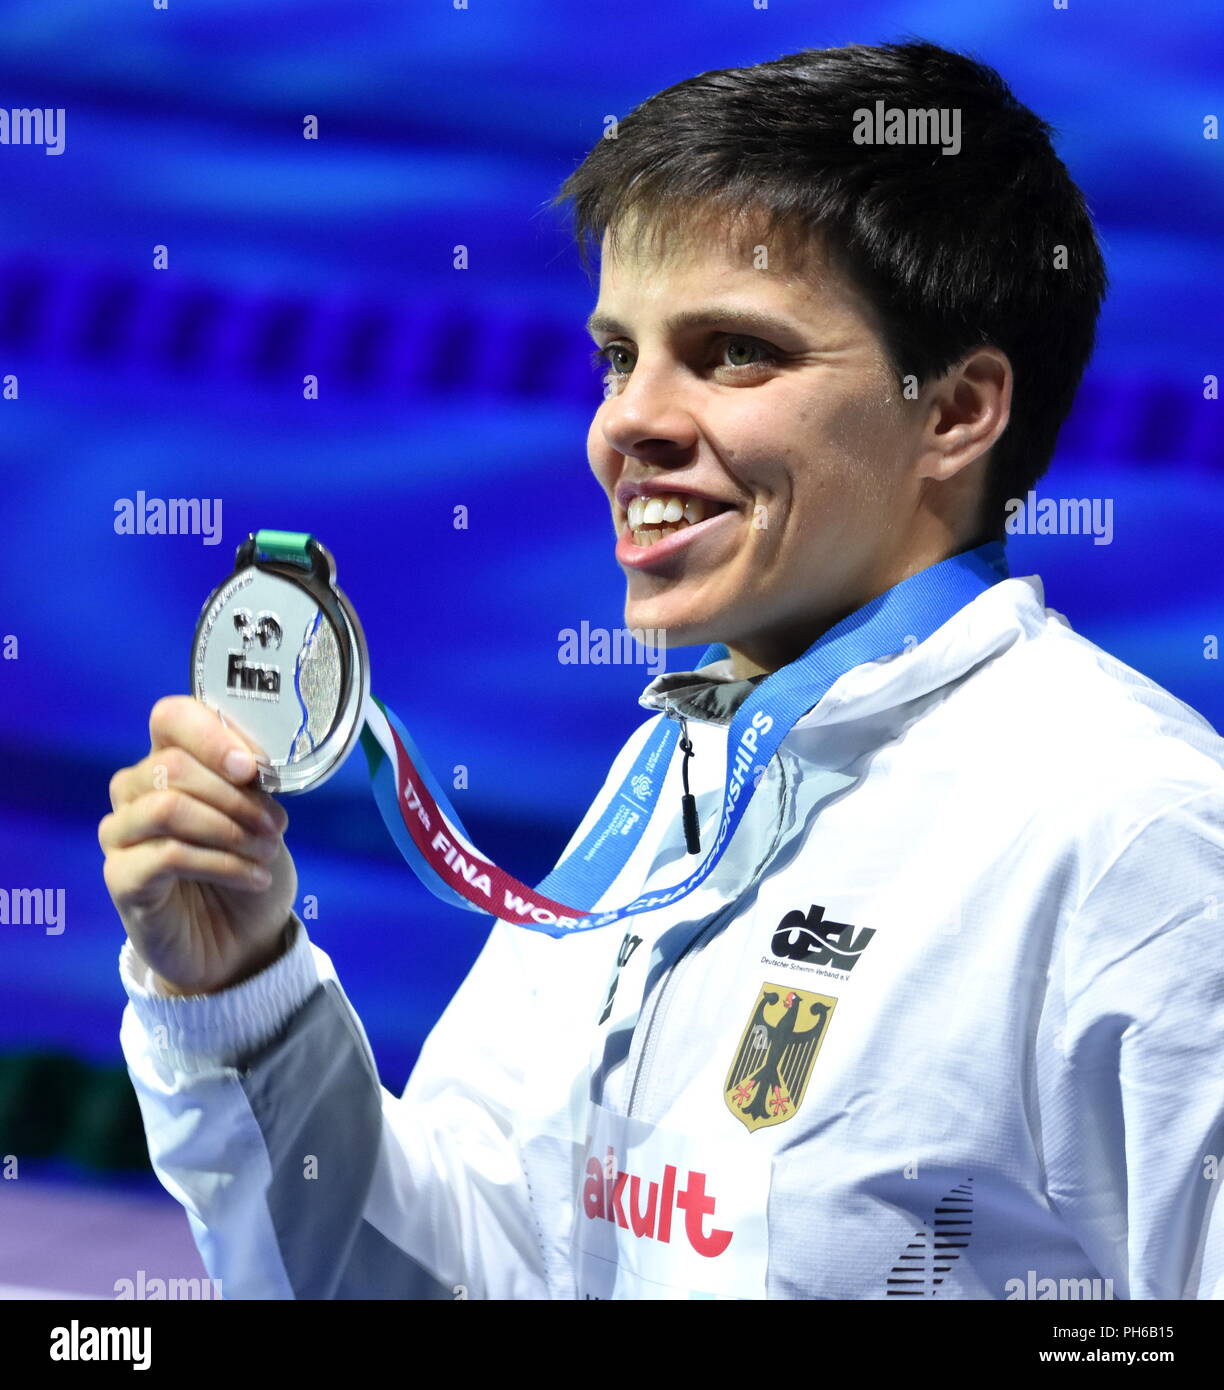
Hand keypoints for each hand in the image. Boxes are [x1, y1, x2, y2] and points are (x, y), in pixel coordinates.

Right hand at [100, 696, 297, 994]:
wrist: (242, 941)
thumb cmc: (250, 867)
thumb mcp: (262, 817)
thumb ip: (251, 784)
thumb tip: (255, 763)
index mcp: (171, 762)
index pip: (170, 718)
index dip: (210, 734)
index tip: (252, 767)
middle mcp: (136, 792)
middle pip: (171, 765)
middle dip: (235, 796)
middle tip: (275, 826)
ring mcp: (122, 835)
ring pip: (167, 807)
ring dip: (229, 829)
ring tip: (267, 853)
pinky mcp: (122, 877)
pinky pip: (168, 855)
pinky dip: (223, 863)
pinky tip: (254, 878)